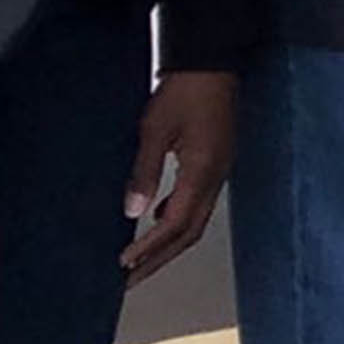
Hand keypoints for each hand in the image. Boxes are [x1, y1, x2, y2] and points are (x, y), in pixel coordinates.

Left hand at [123, 71, 239, 285]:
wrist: (212, 63)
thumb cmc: (184, 91)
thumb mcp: (155, 129)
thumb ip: (144, 172)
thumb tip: (133, 212)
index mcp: (203, 171)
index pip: (176, 224)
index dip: (149, 248)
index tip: (124, 265)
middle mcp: (216, 177)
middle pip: (190, 232)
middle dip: (159, 259)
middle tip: (129, 279)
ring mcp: (219, 171)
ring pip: (196, 220)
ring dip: (167, 243)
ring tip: (139, 258)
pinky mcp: (215, 162)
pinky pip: (197, 202)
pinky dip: (175, 219)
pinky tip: (156, 218)